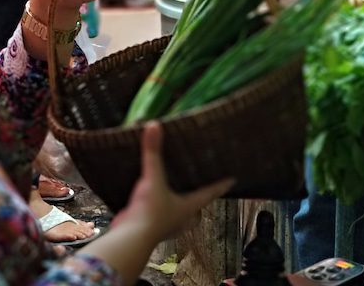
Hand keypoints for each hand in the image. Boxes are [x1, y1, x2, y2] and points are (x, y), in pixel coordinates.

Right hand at [115, 122, 234, 240]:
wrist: (130, 239)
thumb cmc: (149, 213)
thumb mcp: (153, 178)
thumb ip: (153, 152)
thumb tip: (154, 126)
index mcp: (188, 207)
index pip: (210, 193)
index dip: (221, 185)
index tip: (233, 179)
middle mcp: (181, 218)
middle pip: (197, 209)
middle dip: (200, 200)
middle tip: (202, 187)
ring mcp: (167, 226)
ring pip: (179, 215)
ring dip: (179, 206)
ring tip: (176, 192)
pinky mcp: (151, 228)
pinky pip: (160, 217)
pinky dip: (159, 210)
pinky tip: (150, 201)